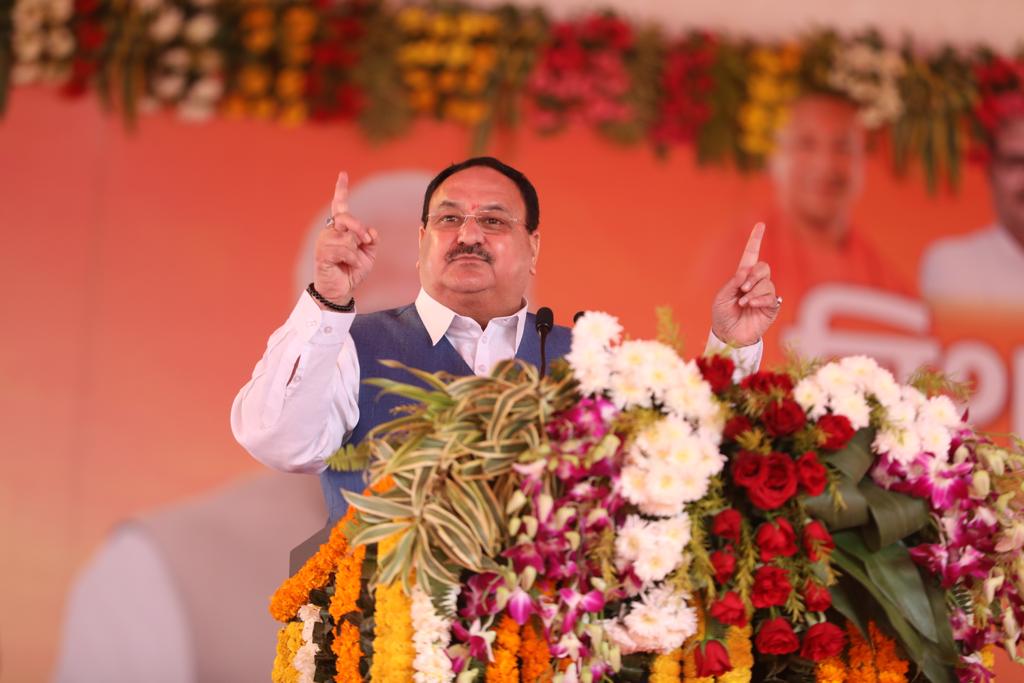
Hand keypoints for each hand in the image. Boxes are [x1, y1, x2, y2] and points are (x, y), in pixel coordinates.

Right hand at [313, 172, 377, 305]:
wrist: (342, 289)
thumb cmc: (352, 270)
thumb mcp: (369, 254)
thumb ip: (372, 239)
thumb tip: (370, 230)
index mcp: (340, 229)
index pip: (339, 206)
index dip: (341, 190)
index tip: (343, 174)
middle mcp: (330, 231)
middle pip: (345, 217)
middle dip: (359, 228)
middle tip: (366, 241)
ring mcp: (324, 242)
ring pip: (347, 237)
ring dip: (356, 251)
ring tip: (351, 262)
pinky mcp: (321, 253)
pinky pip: (344, 250)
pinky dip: (352, 259)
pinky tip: (346, 265)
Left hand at [711, 222, 779, 346]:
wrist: (728, 335)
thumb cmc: (722, 315)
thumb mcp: (722, 297)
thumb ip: (733, 283)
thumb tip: (745, 272)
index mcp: (742, 277)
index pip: (751, 255)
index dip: (755, 240)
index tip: (760, 225)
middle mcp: (755, 283)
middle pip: (764, 267)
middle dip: (753, 275)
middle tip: (743, 287)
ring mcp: (764, 295)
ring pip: (767, 283)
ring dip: (754, 291)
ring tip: (743, 303)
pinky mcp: (771, 307)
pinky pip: (771, 297)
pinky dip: (760, 299)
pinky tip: (751, 305)